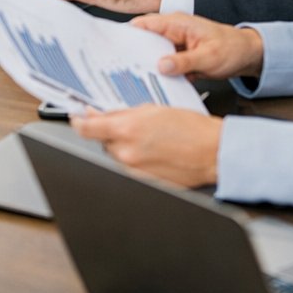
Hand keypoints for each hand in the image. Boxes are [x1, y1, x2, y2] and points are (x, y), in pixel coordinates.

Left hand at [70, 107, 224, 186]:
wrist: (214, 153)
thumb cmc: (191, 129)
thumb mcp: (153, 109)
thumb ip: (121, 113)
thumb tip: (98, 115)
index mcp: (127, 130)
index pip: (86, 129)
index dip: (78, 122)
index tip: (77, 119)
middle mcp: (126, 153)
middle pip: (102, 142)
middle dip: (111, 133)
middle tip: (132, 127)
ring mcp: (134, 171)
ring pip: (116, 155)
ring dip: (124, 147)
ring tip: (150, 141)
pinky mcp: (143, 182)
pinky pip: (130, 169)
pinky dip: (136, 160)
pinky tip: (155, 153)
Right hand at [132, 12, 264, 80]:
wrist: (248, 55)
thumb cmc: (232, 49)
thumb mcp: (209, 57)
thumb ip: (184, 61)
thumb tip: (161, 65)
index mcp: (177, 23)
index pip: (144, 24)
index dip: (126, 33)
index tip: (114, 46)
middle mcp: (172, 31)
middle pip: (144, 40)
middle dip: (133, 53)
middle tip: (121, 68)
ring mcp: (174, 44)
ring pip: (152, 55)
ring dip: (147, 66)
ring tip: (136, 79)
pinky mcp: (178, 57)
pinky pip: (163, 64)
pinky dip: (159, 73)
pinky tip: (155, 84)